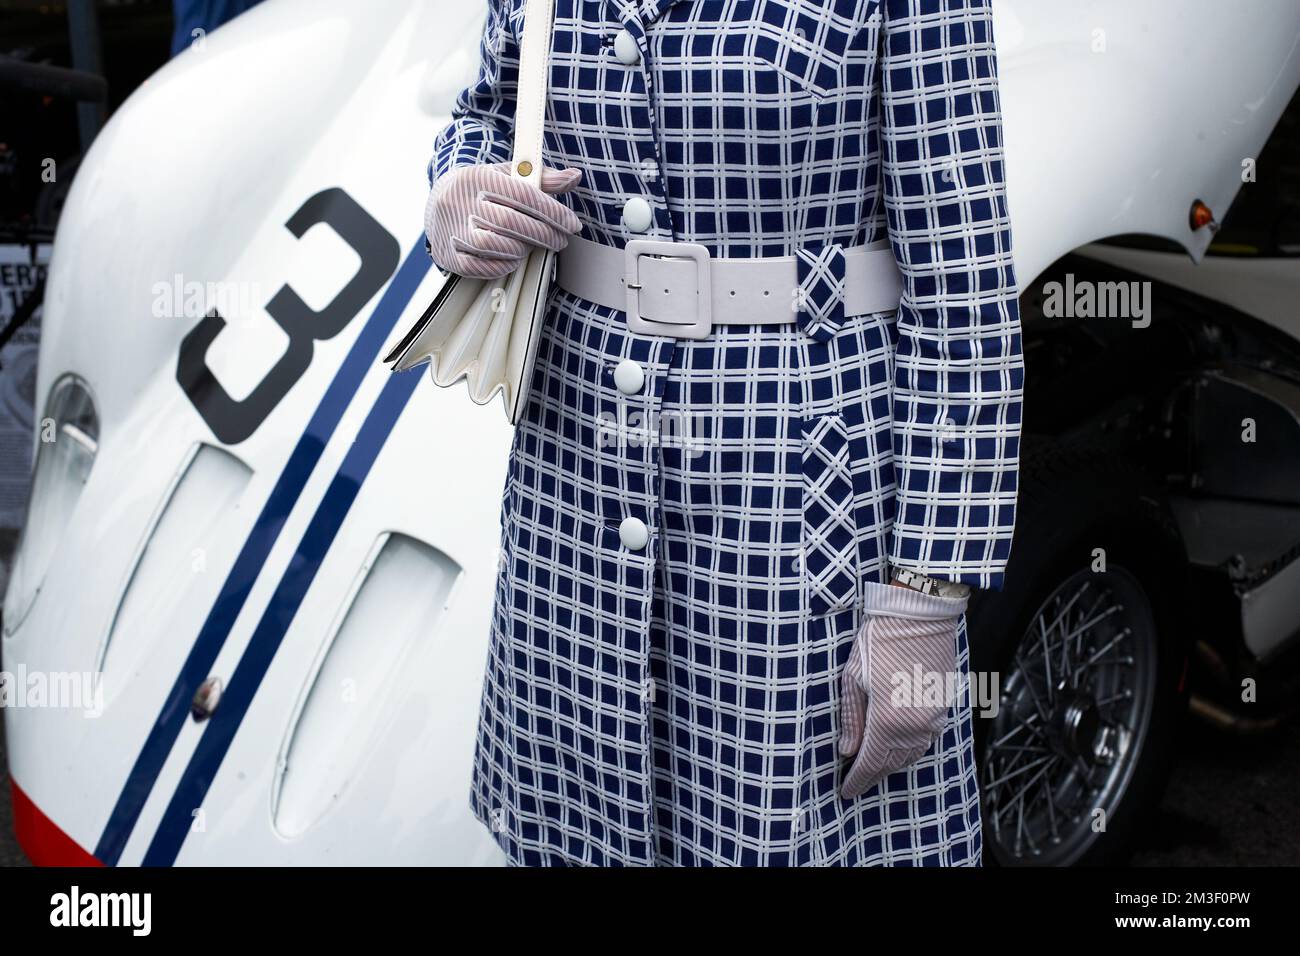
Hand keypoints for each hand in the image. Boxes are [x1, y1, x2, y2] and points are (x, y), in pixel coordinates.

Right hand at [424, 161, 582, 279]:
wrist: (437, 202)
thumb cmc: (482, 189)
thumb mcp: (507, 176)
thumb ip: (542, 178)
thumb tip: (574, 177)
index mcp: (478, 177)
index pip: (523, 195)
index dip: (553, 212)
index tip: (573, 225)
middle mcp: (461, 202)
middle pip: (512, 223)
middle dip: (545, 234)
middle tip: (561, 240)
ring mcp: (452, 230)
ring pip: (496, 245)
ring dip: (523, 249)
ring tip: (533, 245)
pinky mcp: (448, 255)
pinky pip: (481, 267)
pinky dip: (504, 265)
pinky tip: (513, 258)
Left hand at [837, 583, 965, 799]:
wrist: (919, 616)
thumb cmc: (879, 641)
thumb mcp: (853, 678)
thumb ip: (852, 718)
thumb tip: (847, 749)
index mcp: (887, 721)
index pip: (869, 763)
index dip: (857, 780)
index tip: (846, 791)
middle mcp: (914, 727)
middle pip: (891, 764)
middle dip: (873, 775)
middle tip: (857, 782)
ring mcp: (932, 719)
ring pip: (911, 756)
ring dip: (892, 765)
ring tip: (874, 768)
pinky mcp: (942, 709)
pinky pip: (925, 741)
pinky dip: (909, 751)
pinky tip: (898, 748)